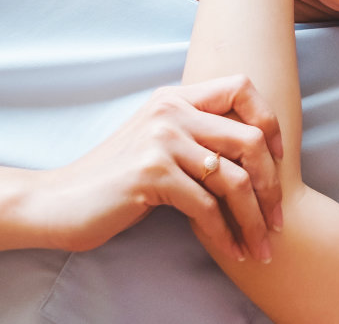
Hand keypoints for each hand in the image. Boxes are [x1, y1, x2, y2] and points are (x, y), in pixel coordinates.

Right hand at [24, 75, 284, 263]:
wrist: (58, 203)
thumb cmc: (116, 180)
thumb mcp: (159, 144)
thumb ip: (198, 136)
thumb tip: (259, 152)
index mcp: (175, 97)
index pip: (242, 87)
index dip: (270, 120)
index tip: (279, 158)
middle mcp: (171, 110)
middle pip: (251, 139)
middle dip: (272, 185)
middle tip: (278, 220)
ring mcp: (161, 140)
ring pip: (235, 179)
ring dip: (254, 220)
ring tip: (262, 247)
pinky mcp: (151, 173)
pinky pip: (206, 206)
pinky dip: (225, 234)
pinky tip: (232, 251)